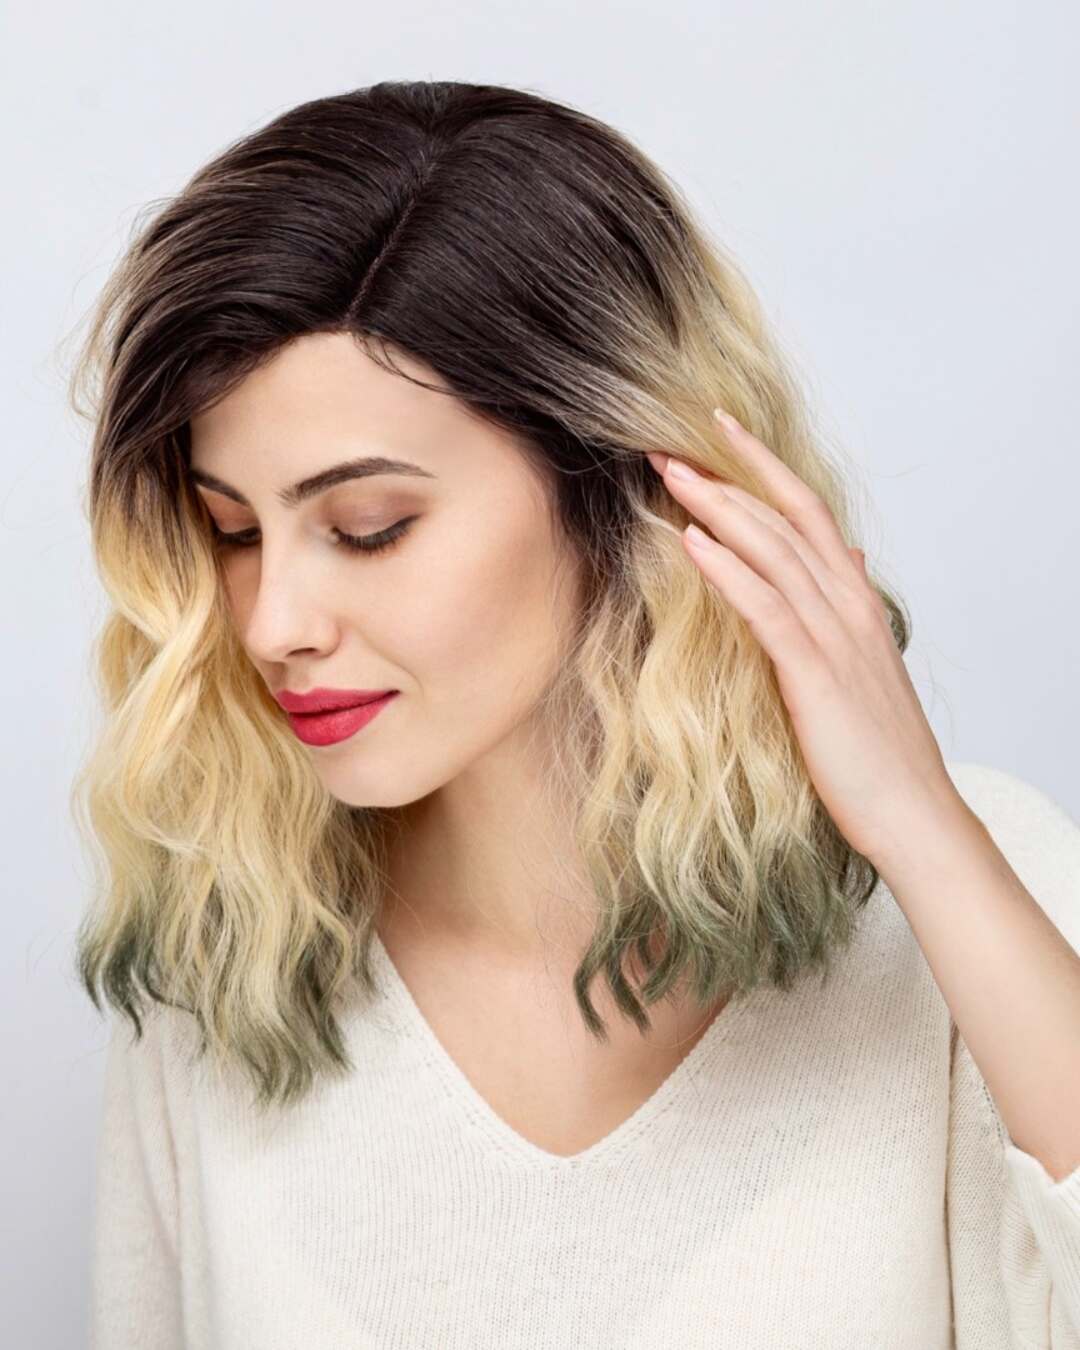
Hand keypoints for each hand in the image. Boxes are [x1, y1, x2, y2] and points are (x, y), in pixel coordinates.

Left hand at [646, 408, 970, 865]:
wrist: (913, 812)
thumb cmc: (877, 747)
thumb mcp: (865, 664)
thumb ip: (848, 607)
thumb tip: (843, 558)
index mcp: (854, 599)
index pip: (806, 511)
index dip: (763, 466)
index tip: (719, 430)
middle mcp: (847, 605)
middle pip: (782, 520)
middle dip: (724, 479)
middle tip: (667, 447)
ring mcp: (835, 637)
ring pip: (773, 552)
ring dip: (719, 509)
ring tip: (671, 477)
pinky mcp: (815, 675)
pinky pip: (767, 610)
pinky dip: (729, 572)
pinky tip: (693, 544)